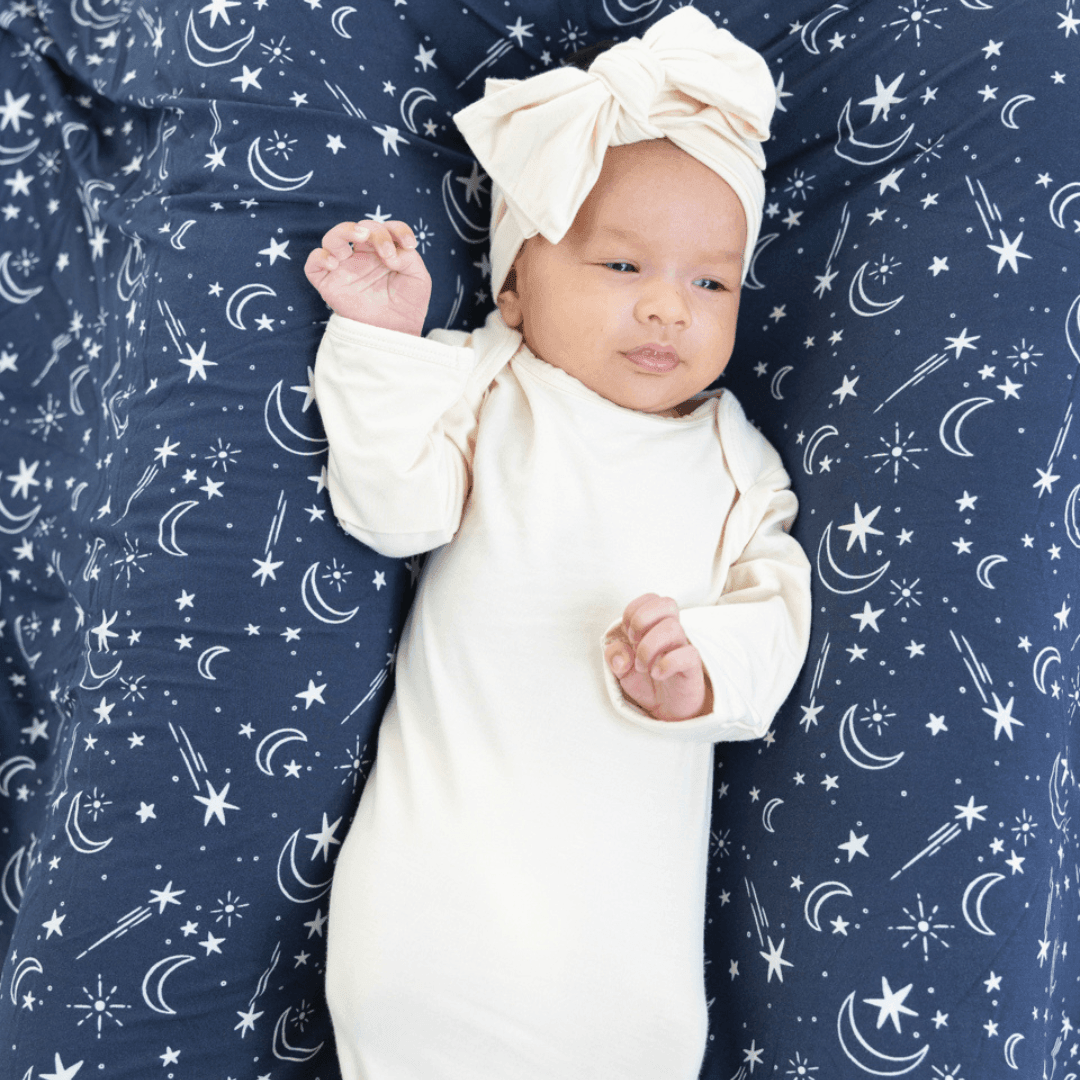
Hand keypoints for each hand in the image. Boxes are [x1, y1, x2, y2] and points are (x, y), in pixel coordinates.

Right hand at [304, 219, 431, 335]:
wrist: (396, 333)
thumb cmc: (408, 305)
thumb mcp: (419, 278)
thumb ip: (408, 258)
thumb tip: (389, 252)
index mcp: (383, 251)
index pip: (386, 228)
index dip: (398, 229)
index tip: (409, 245)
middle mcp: (362, 256)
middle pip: (360, 227)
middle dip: (375, 232)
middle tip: (386, 252)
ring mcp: (344, 269)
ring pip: (333, 238)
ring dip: (344, 231)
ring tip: (359, 239)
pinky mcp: (329, 284)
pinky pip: (313, 264)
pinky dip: (319, 257)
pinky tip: (335, 263)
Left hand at [604, 594, 711, 721]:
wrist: (669, 711)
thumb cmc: (649, 685)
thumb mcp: (622, 672)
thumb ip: (615, 657)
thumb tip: (620, 652)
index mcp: (655, 627)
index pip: (650, 599)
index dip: (634, 610)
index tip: (627, 634)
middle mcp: (671, 633)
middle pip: (667, 603)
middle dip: (642, 619)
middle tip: (634, 642)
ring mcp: (683, 647)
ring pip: (672, 627)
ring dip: (648, 647)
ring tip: (643, 667)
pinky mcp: (693, 666)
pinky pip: (688, 654)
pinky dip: (667, 663)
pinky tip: (657, 674)